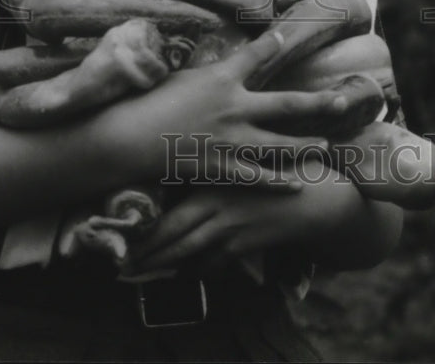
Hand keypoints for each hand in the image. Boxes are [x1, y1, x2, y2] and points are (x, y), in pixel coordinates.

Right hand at [123, 30, 346, 190]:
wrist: (130, 137)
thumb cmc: (147, 102)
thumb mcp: (178, 78)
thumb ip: (203, 76)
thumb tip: (213, 69)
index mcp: (222, 78)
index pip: (254, 55)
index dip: (272, 45)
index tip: (286, 38)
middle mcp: (235, 106)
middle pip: (286, 104)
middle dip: (317, 103)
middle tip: (342, 102)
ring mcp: (232, 139)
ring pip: (280, 145)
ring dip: (305, 145)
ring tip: (326, 146)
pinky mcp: (222, 166)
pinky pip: (257, 176)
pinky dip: (278, 182)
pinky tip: (297, 184)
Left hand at [128, 182, 316, 273]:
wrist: (310, 196)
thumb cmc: (274, 169)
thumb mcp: (239, 161)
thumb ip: (211, 166)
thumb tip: (178, 174)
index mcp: (210, 180)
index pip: (169, 206)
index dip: (145, 227)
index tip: (125, 237)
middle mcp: (215, 204)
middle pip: (173, 233)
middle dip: (147, 252)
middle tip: (124, 264)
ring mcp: (230, 226)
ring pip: (189, 251)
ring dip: (165, 264)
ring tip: (143, 272)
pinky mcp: (244, 244)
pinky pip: (214, 262)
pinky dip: (199, 270)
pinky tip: (187, 274)